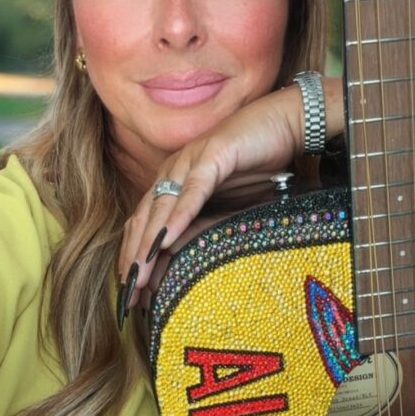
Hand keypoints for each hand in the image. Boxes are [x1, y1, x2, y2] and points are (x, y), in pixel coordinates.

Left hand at [118, 84, 304, 314]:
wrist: (287, 123)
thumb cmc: (259, 165)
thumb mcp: (227, 202)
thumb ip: (206, 223)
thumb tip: (190, 260)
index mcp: (173, 181)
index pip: (144, 222)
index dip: (133, 255)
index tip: (128, 289)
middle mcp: (174, 169)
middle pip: (144, 218)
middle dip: (133, 257)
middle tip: (127, 292)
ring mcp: (192, 160)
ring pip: (162, 206)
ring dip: (148, 242)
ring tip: (139, 273)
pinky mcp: (214, 153)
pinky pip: (193, 189)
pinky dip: (179, 214)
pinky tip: (168, 239)